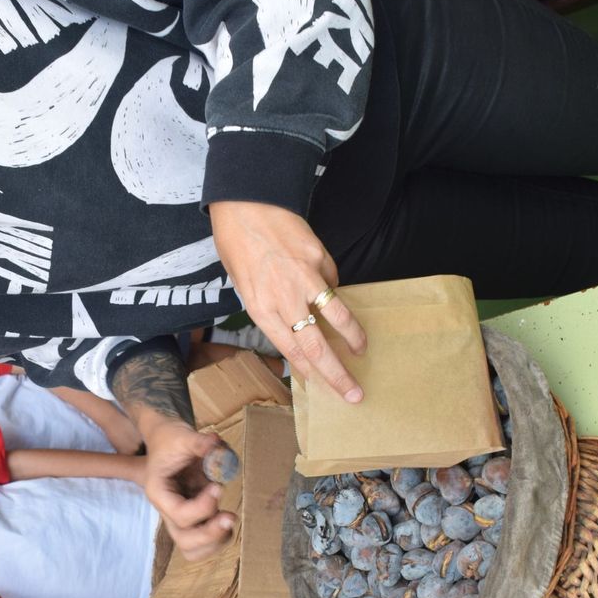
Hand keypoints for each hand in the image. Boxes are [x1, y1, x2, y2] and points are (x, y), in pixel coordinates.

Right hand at [138, 418, 234, 561]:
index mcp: (159, 492)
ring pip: (193, 550)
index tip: (218, 487)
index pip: (179, 513)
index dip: (203, 507)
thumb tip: (215, 443)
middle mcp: (168, 510)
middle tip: (230, 516)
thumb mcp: (181, 436)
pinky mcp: (195, 519)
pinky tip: (227, 520)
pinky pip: (204, 544)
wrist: (169, 443)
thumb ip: (198, 442)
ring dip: (215, 541)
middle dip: (210, 534)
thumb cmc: (172, 440)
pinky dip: (218, 539)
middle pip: (184, 540)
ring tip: (229, 521)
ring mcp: (181, 518)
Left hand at [209, 200, 366, 401]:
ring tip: (361, 350)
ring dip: (354, 337)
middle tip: (354, 393)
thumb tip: (297, 327)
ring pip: (337, 316)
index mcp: (260, 308)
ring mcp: (304, 277)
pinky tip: (326, 288)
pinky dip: (332, 290)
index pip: (291, 351)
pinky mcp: (318, 258)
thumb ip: (271, 308)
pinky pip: (331, 281)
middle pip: (316, 345)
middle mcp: (283, 297)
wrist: (244, 203)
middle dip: (337, 374)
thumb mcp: (244, 285)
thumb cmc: (237, 246)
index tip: (327, 389)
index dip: (312, 372)